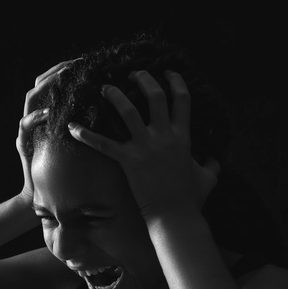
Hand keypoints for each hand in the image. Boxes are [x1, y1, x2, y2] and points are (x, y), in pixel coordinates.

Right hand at [15, 60, 75, 204]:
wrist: (43, 193)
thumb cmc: (66, 170)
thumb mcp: (79, 142)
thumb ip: (87, 123)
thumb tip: (114, 108)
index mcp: (50, 112)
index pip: (56, 81)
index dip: (69, 69)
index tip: (87, 62)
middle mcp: (36, 116)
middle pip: (41, 82)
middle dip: (58, 71)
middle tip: (76, 65)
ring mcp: (27, 128)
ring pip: (31, 98)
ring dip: (46, 86)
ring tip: (63, 80)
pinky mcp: (22, 142)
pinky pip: (25, 125)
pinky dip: (36, 118)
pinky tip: (48, 114)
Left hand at [67, 70, 219, 220]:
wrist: (175, 215)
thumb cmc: (191, 198)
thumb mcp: (209, 178)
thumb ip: (211, 164)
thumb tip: (215, 160)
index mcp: (184, 136)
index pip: (182, 100)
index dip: (175, 82)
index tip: (167, 72)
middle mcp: (164, 136)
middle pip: (154, 97)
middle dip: (143, 80)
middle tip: (132, 73)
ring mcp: (145, 147)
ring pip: (129, 112)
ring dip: (115, 96)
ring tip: (105, 87)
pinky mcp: (128, 161)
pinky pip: (103, 144)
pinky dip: (86, 135)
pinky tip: (72, 127)